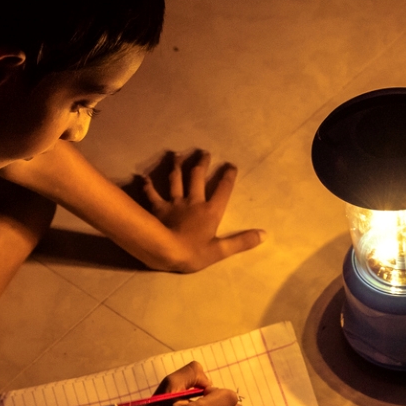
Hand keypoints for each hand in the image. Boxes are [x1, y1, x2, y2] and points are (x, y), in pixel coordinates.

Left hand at [140, 151, 265, 272]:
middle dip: (201, 163)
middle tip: (204, 152)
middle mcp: (193, 202)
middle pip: (197, 177)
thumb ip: (241, 241)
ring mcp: (174, 203)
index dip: (228, 177)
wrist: (164, 251)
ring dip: (176, 166)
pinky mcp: (158, 208)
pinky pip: (151, 194)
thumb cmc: (193, 253)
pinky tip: (142, 177)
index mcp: (210, 211)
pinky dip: (147, 185)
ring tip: (177, 154)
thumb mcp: (221, 251)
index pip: (223, 190)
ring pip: (175, 179)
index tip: (231, 165)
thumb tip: (263, 234)